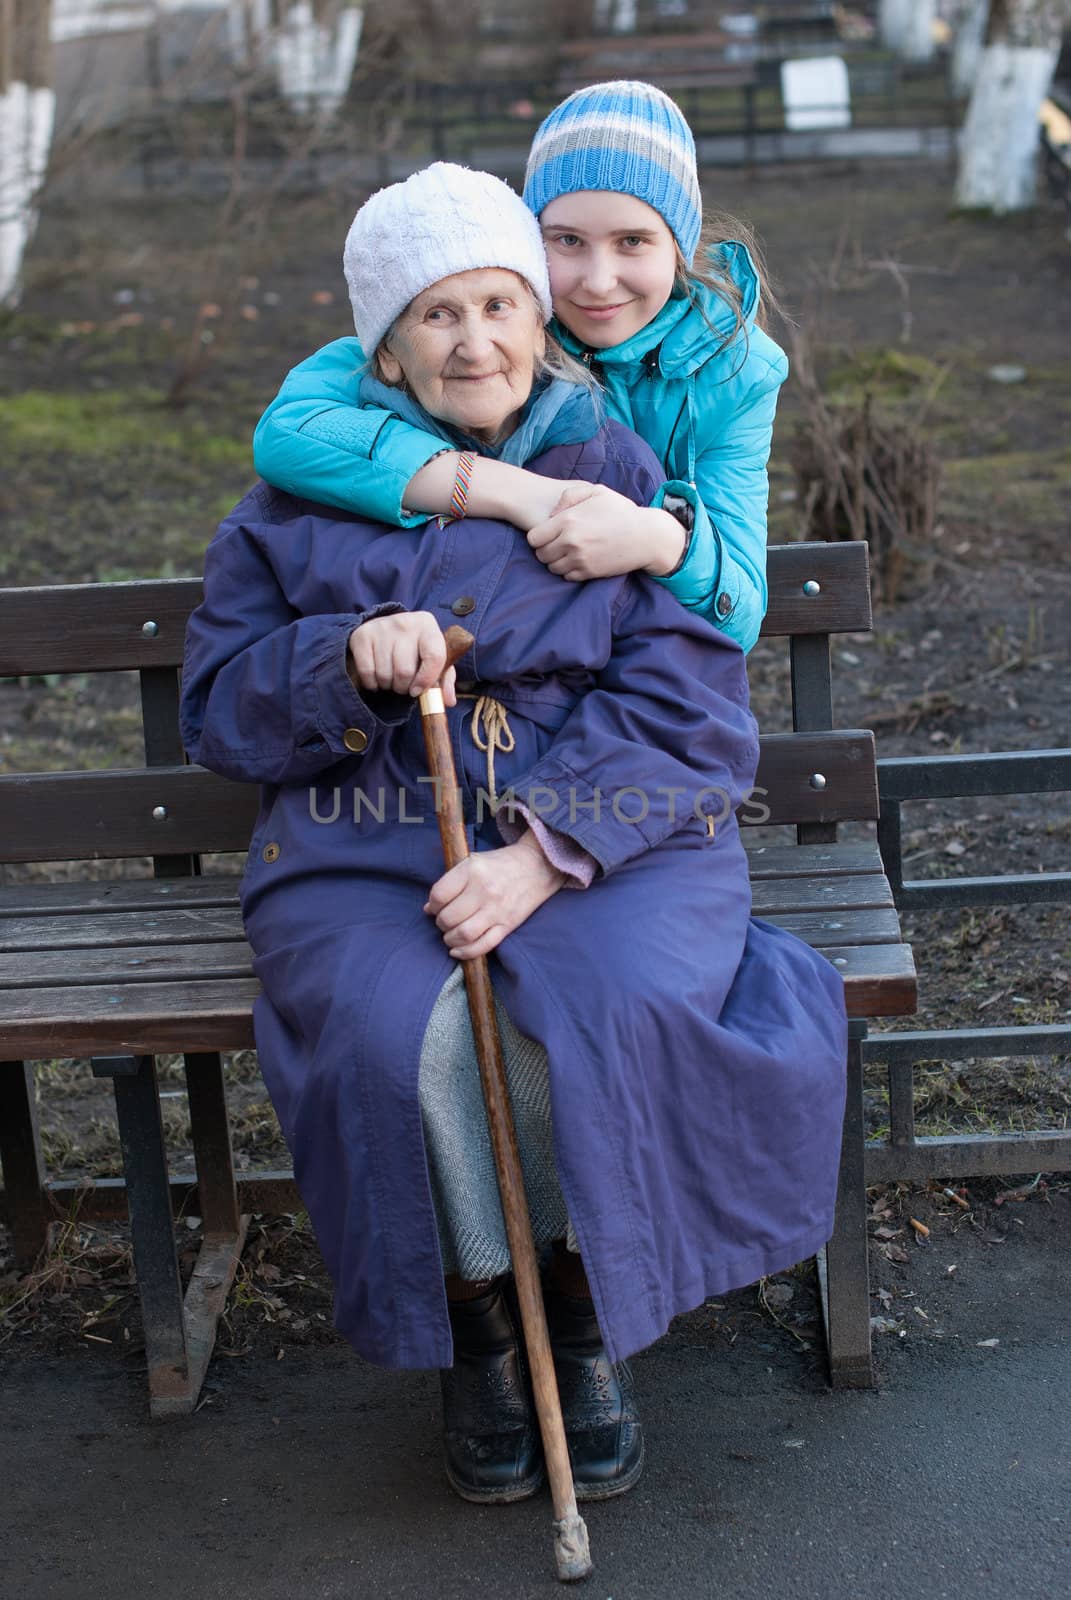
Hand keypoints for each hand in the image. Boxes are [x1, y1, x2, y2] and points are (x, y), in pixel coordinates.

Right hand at [347, 612, 456, 704]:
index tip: (418, 691)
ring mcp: (382, 627)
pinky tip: (377, 678)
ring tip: (391, 679)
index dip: (427, 680)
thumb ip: (444, 679)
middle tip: (404, 686)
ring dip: (388, 685)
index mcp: (427, 624)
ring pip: (385, 674)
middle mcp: (405, 622)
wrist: (386, 629)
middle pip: (405, 670)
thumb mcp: (434, 658)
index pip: (434, 657)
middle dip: (404, 687)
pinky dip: (372, 683)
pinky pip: (367, 672)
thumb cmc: (415, 648)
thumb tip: (448, 701)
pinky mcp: (362, 636)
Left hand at [424, 833, 564, 958]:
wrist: (537, 867)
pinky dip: (466, 952)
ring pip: (463, 934)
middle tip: (444, 920)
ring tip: (450, 935)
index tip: (436, 906)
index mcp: (472, 870)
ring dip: (450, 939)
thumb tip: (429, 908)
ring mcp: (497, 910)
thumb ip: (450, 882)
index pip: (439, 895)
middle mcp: (484, 890)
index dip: (433, 905)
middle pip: (449, 917)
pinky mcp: (508, 925)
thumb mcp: (472, 861)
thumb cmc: (501, 863)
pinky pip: (483, 945)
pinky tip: (457, 950)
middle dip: (441, 923)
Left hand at [527, 485, 685, 580]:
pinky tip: (580, 560)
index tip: (549, 534)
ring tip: (569, 553)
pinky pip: (567, 576)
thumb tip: (552, 515)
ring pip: (552, 567)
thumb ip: (570, 496)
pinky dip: (570, 571)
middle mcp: (570, 541)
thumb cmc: (621, 511)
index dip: (539, 536)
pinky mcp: (589, 572)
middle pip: (540, 555)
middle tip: (559, 544)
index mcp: (568, 520)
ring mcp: (579, 559)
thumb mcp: (597, 492)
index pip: (534, 538)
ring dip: (557, 561)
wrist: (645, 536)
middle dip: (547, 550)